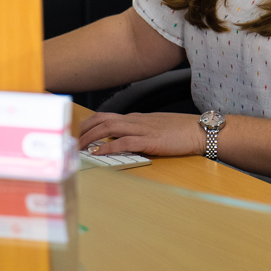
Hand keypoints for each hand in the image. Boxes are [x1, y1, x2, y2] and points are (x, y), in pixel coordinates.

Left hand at [78, 112, 205, 157]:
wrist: (198, 130)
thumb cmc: (179, 130)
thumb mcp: (154, 127)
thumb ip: (138, 131)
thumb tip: (123, 139)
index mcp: (135, 118)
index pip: (105, 116)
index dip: (88, 124)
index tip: (77, 133)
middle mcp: (135, 120)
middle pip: (102, 120)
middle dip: (84, 130)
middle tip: (72, 142)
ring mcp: (141, 129)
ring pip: (109, 128)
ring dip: (91, 138)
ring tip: (79, 147)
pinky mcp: (149, 141)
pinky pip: (124, 142)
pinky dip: (108, 147)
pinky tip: (98, 153)